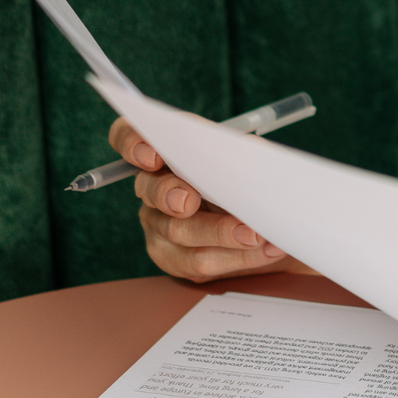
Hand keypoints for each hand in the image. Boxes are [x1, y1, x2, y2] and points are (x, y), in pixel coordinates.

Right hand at [107, 117, 308, 281]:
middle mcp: (155, 186)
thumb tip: (244, 154)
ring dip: (220, 233)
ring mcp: (159, 224)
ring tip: (256, 234)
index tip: (152, 157)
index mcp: (168, 152)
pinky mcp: (173, 258)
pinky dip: (237, 256)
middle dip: (169, 194)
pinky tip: (265, 250)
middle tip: (188, 202)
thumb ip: (240, 151)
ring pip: (178, 231)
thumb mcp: (251, 157)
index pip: (130, 136)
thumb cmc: (251, 178)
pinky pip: (197, 261)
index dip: (132, 143)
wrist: (268, 220)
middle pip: (149, 188)